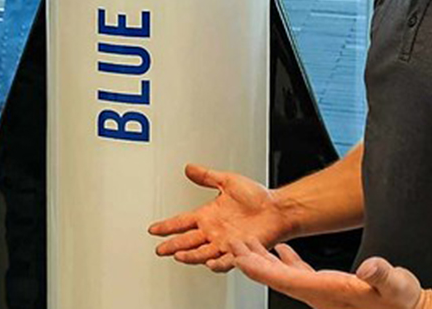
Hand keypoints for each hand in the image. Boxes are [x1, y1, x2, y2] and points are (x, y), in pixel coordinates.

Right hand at [147, 164, 291, 272]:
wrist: (278, 209)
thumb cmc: (258, 196)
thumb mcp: (228, 180)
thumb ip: (207, 176)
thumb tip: (189, 168)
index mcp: (208, 215)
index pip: (182, 222)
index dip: (167, 226)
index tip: (154, 229)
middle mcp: (214, 231)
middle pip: (187, 240)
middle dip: (172, 245)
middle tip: (160, 250)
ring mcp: (225, 242)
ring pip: (202, 252)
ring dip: (190, 255)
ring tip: (178, 256)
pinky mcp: (239, 250)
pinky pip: (225, 260)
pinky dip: (217, 263)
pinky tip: (208, 263)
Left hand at [232, 239, 427, 308]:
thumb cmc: (403, 301)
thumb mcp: (396, 285)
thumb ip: (381, 275)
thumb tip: (368, 268)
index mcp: (328, 292)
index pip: (285, 280)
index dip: (260, 268)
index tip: (239, 257)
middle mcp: (319, 294)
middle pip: (276, 277)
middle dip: (252, 260)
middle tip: (232, 243)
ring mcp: (322, 291)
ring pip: (284, 274)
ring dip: (263, 259)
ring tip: (246, 244)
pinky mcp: (330, 287)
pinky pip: (299, 273)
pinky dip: (286, 260)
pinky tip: (281, 250)